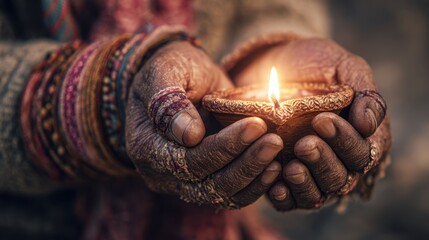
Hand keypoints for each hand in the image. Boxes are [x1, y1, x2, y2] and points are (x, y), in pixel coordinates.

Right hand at [125, 41, 283, 208]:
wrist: (182, 78)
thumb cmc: (172, 69)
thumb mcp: (164, 71)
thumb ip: (169, 100)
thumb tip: (190, 136)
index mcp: (147, 147)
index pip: (188, 160)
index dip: (224, 147)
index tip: (256, 125)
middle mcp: (163, 173)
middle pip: (208, 184)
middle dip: (245, 163)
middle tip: (275, 140)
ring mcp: (185, 181)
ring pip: (223, 194)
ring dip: (254, 176)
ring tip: (277, 151)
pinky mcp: (206, 180)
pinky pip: (232, 194)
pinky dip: (255, 185)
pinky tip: (275, 167)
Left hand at [231, 37, 391, 210]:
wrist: (273, 66)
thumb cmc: (314, 66)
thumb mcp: (342, 67)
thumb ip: (363, 93)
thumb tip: (368, 125)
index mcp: (359, 137)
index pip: (362, 152)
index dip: (345, 141)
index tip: (322, 120)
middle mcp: (337, 160)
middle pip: (341, 178)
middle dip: (324, 162)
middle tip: (305, 144)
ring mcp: (310, 172)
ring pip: (316, 194)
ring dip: (305, 183)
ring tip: (291, 167)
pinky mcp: (283, 179)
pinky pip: (288, 200)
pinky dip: (284, 196)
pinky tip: (274, 185)